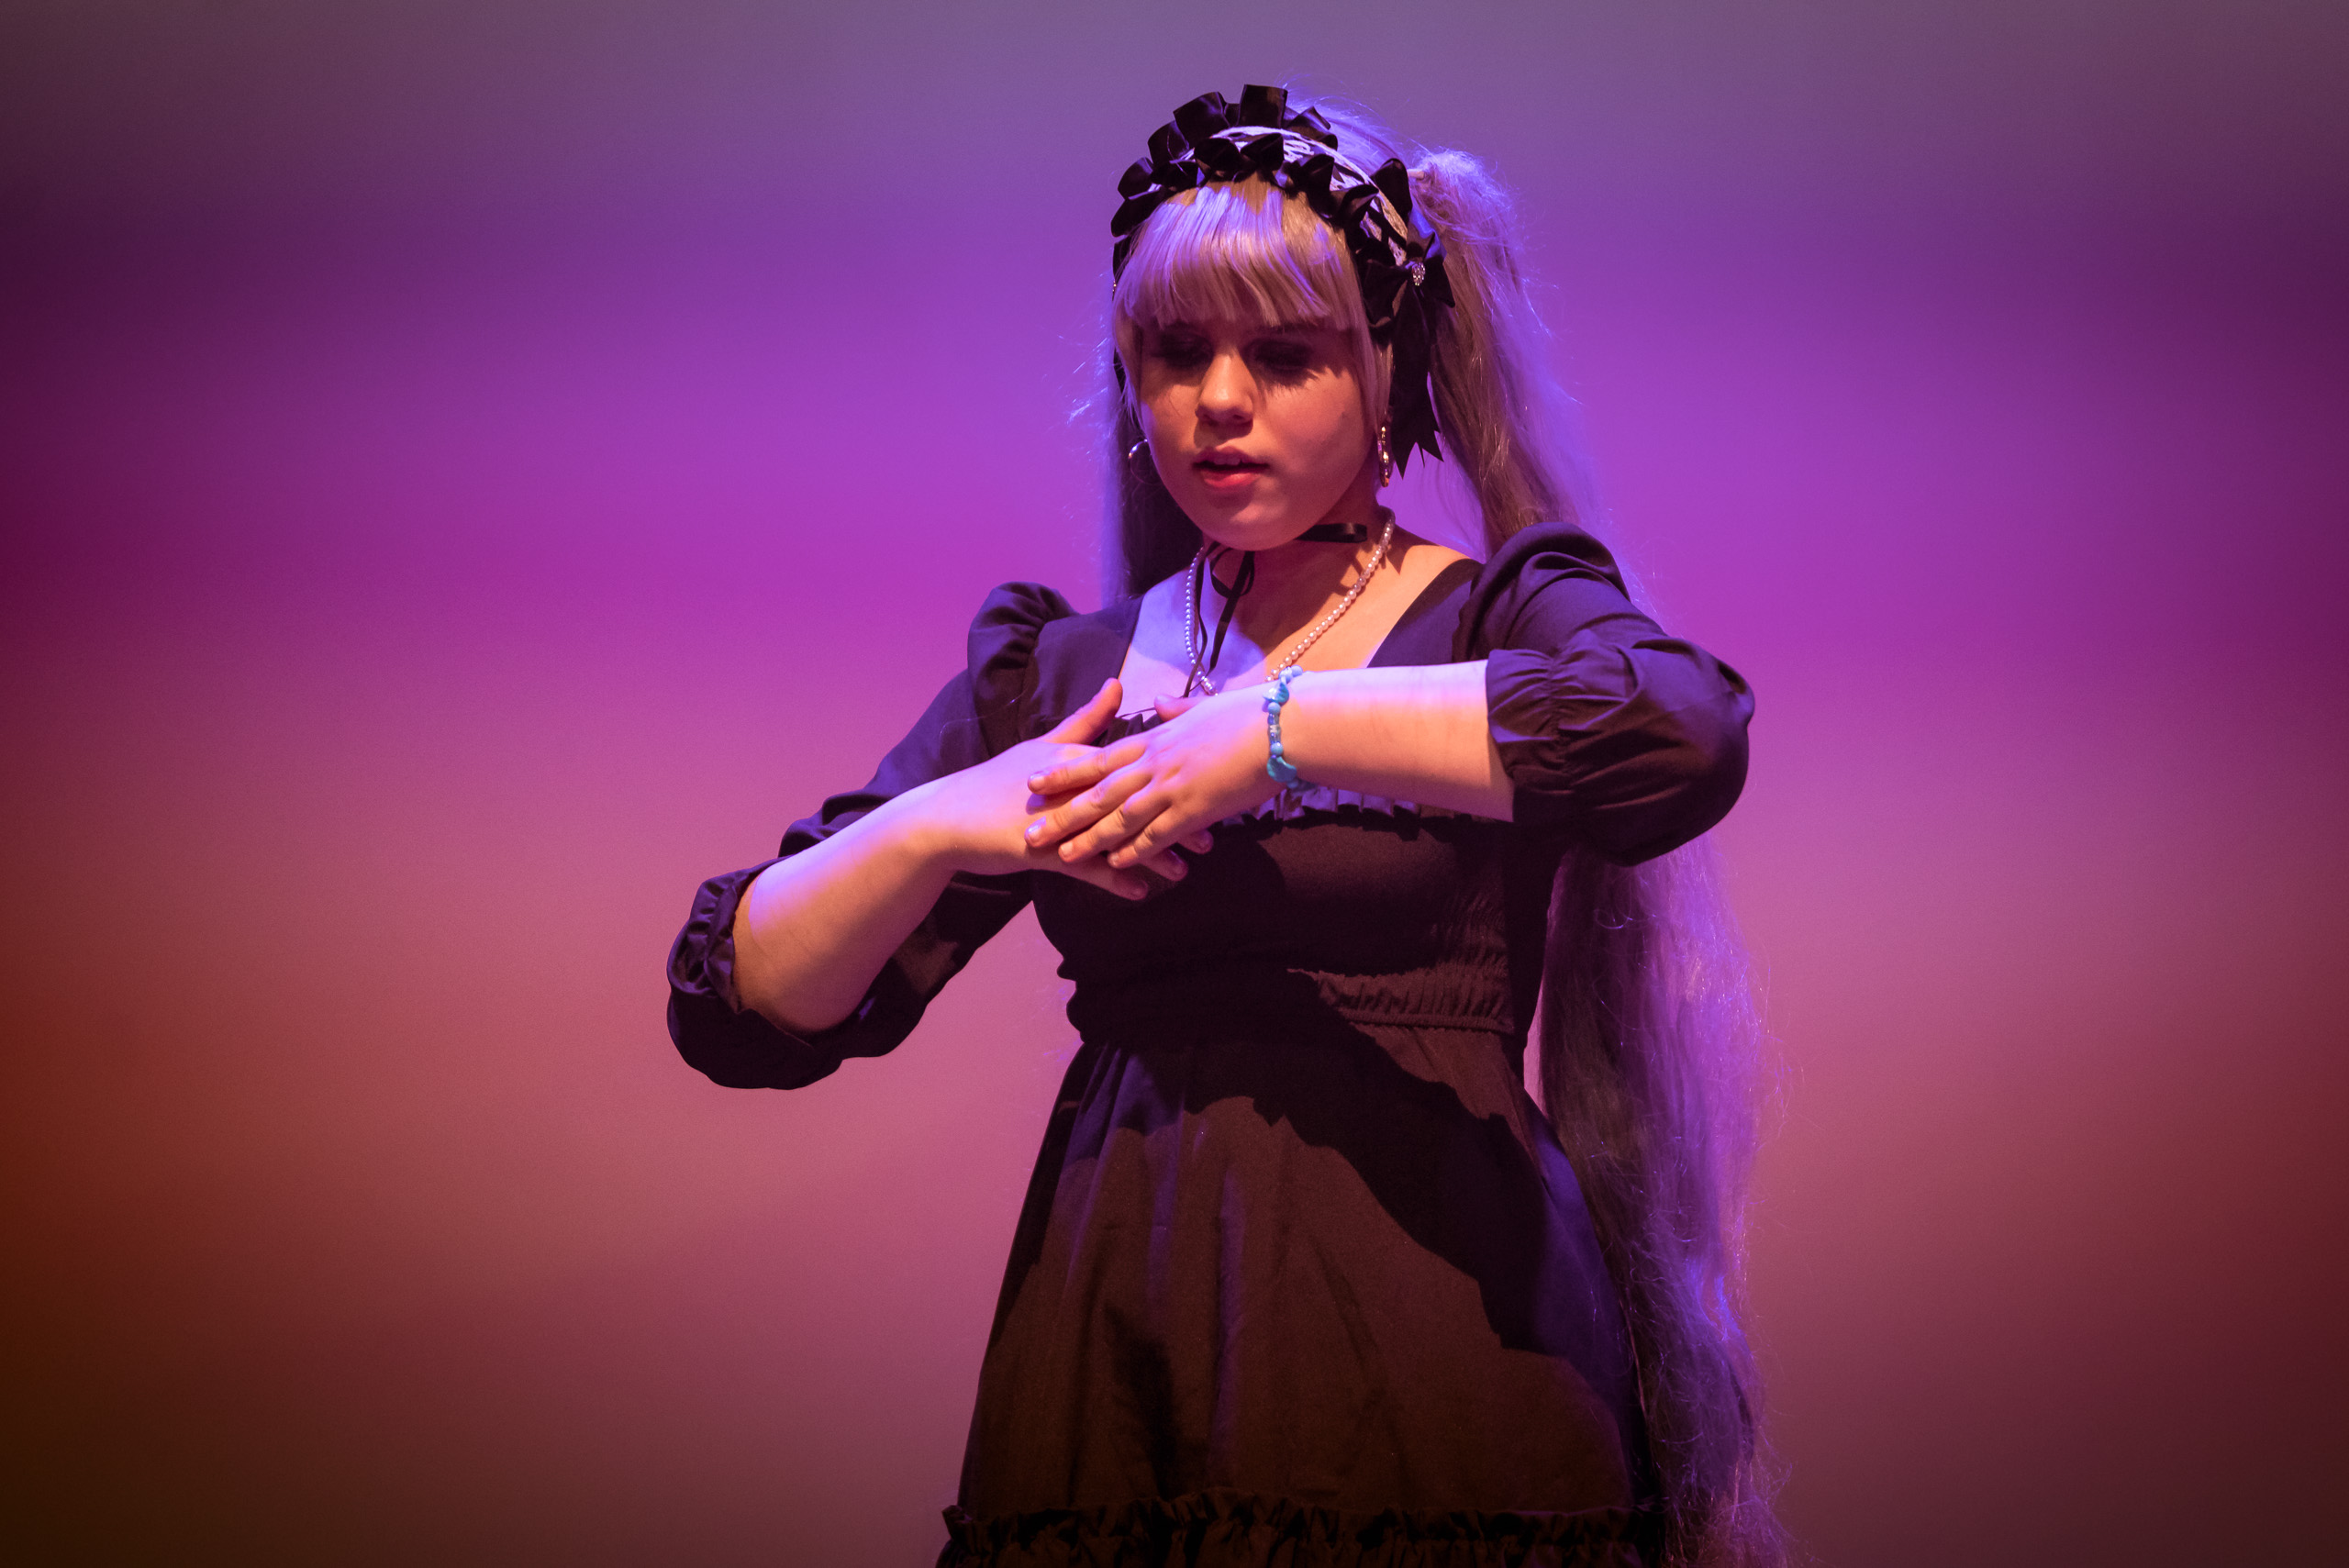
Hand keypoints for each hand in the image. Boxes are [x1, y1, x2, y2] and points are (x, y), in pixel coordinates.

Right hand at [909, 679, 1199, 899]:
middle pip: (1131, 801)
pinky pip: (1085, 868)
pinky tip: (1139, 893)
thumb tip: (1115, 682)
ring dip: (1151, 855)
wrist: (950, 817)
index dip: (1169, 776)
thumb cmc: (999, 781)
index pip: (1131, 764)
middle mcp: (1072, 785)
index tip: (1204, 781)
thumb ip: (1084, 720)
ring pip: (1114, 836)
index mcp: (1076, 759)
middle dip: (1171, 817)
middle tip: (1211, 832)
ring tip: (1184, 870)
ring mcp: (1059, 818)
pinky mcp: (1044, 849)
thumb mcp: (1044, 746)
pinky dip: (1113, 880)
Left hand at [1022, 686, 1279, 868]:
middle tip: (1032, 830)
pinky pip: (1157, 834)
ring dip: (1090, 838)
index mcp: (1156, 738)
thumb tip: (1161, 706)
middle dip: (1064, 812)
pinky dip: (1134, 850)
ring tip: (1062, 855)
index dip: (1065, 771)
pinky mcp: (1195, 809)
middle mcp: (1155, 763)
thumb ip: (1177, 711)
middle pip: (1099, 791)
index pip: (1100, 757)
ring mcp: (1173, 787)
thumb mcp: (1205, 707)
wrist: (1279, 728)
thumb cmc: (1247, 715)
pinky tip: (1115, 864)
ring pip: (1120, 817)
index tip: (1035, 780)